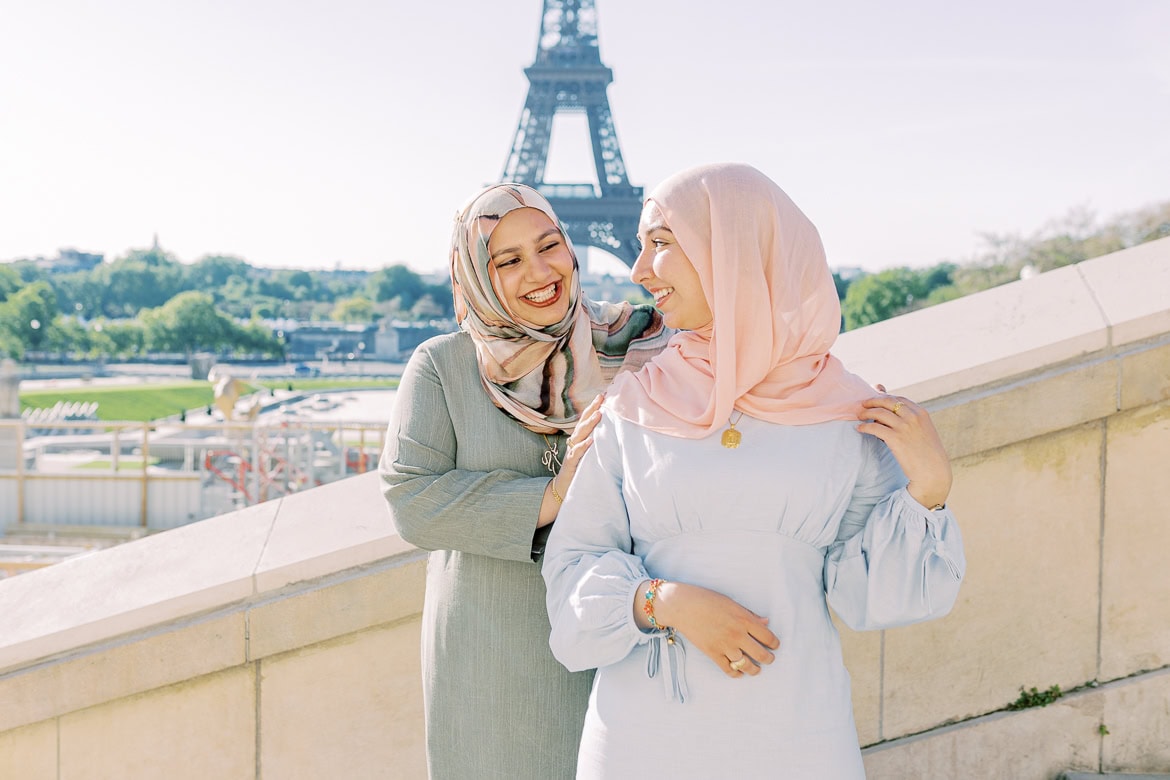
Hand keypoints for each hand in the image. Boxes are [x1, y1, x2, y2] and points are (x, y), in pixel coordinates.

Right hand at [558, 392, 604, 490]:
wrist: (565, 486)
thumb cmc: (580, 467)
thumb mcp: (590, 451)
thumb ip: (598, 441)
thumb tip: (614, 430)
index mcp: (580, 437)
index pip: (586, 418)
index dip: (593, 407)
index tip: (603, 395)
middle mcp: (575, 441)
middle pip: (583, 422)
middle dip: (592, 409)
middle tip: (601, 397)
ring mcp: (572, 451)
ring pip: (580, 434)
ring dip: (589, 424)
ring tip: (599, 414)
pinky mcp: (571, 462)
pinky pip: (576, 452)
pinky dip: (583, 446)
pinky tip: (591, 440)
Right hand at [648, 581, 779, 677]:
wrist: (682, 605)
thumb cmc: (706, 599)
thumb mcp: (731, 602)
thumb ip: (750, 614)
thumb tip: (766, 622)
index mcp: (744, 619)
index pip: (768, 637)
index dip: (775, 643)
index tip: (775, 646)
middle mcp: (737, 634)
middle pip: (761, 654)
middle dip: (769, 659)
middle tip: (769, 659)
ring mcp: (725, 645)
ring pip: (747, 665)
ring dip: (754, 669)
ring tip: (756, 669)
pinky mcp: (713, 653)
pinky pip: (729, 670)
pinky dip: (736, 674)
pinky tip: (739, 673)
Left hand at [857, 391, 951, 508]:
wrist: (933, 471)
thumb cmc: (928, 454)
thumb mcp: (924, 432)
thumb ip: (912, 422)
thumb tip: (894, 416)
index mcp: (921, 413)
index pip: (899, 399)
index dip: (884, 397)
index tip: (875, 399)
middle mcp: (913, 417)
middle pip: (887, 402)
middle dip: (873, 401)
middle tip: (863, 404)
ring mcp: (904, 427)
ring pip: (879, 413)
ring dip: (866, 413)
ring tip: (859, 416)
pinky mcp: (896, 439)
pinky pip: (875, 428)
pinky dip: (865, 427)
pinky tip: (860, 429)